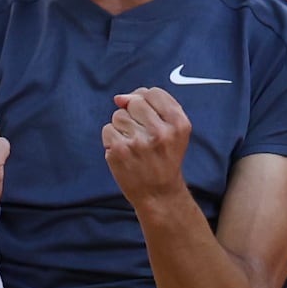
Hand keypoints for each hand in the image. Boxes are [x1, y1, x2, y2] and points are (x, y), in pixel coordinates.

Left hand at [102, 87, 192, 210]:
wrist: (159, 194)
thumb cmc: (164, 158)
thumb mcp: (172, 130)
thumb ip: (152, 106)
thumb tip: (119, 98)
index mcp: (178, 124)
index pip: (153, 93)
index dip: (146, 102)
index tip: (149, 118)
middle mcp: (161, 132)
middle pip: (134, 102)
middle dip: (133, 115)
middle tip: (142, 136)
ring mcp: (139, 142)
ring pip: (118, 115)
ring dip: (122, 128)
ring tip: (134, 146)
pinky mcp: (120, 151)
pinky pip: (107, 130)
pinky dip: (112, 140)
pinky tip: (124, 152)